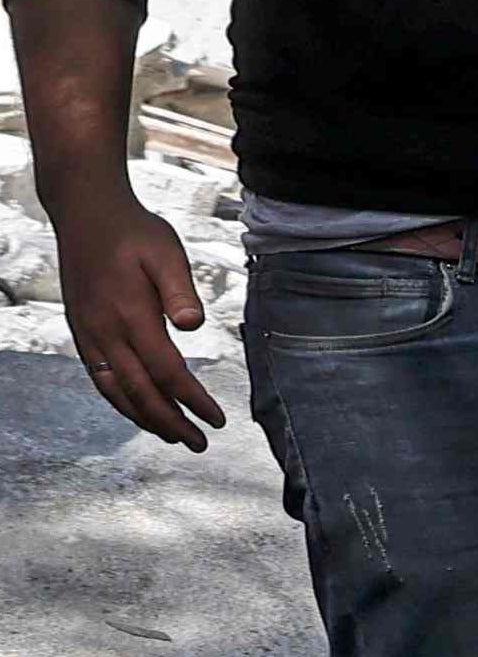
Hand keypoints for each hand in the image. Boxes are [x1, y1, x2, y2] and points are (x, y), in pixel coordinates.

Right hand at [51, 189, 212, 445]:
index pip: (167, 372)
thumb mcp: (166, 252)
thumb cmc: (133, 232)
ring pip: (114, 390)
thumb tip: (194, 324)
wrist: (86, 213)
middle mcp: (103, 331)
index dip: (192, 400)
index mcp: (129, 315)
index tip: (216, 419)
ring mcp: (88, 333)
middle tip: (199, 444)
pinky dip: (120, 400)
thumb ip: (180, 290)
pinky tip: (138, 409)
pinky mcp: (81, 330)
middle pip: (140, 392)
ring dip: (144, 418)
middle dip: (170, 422)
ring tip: (171, 436)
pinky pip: (98, 376)